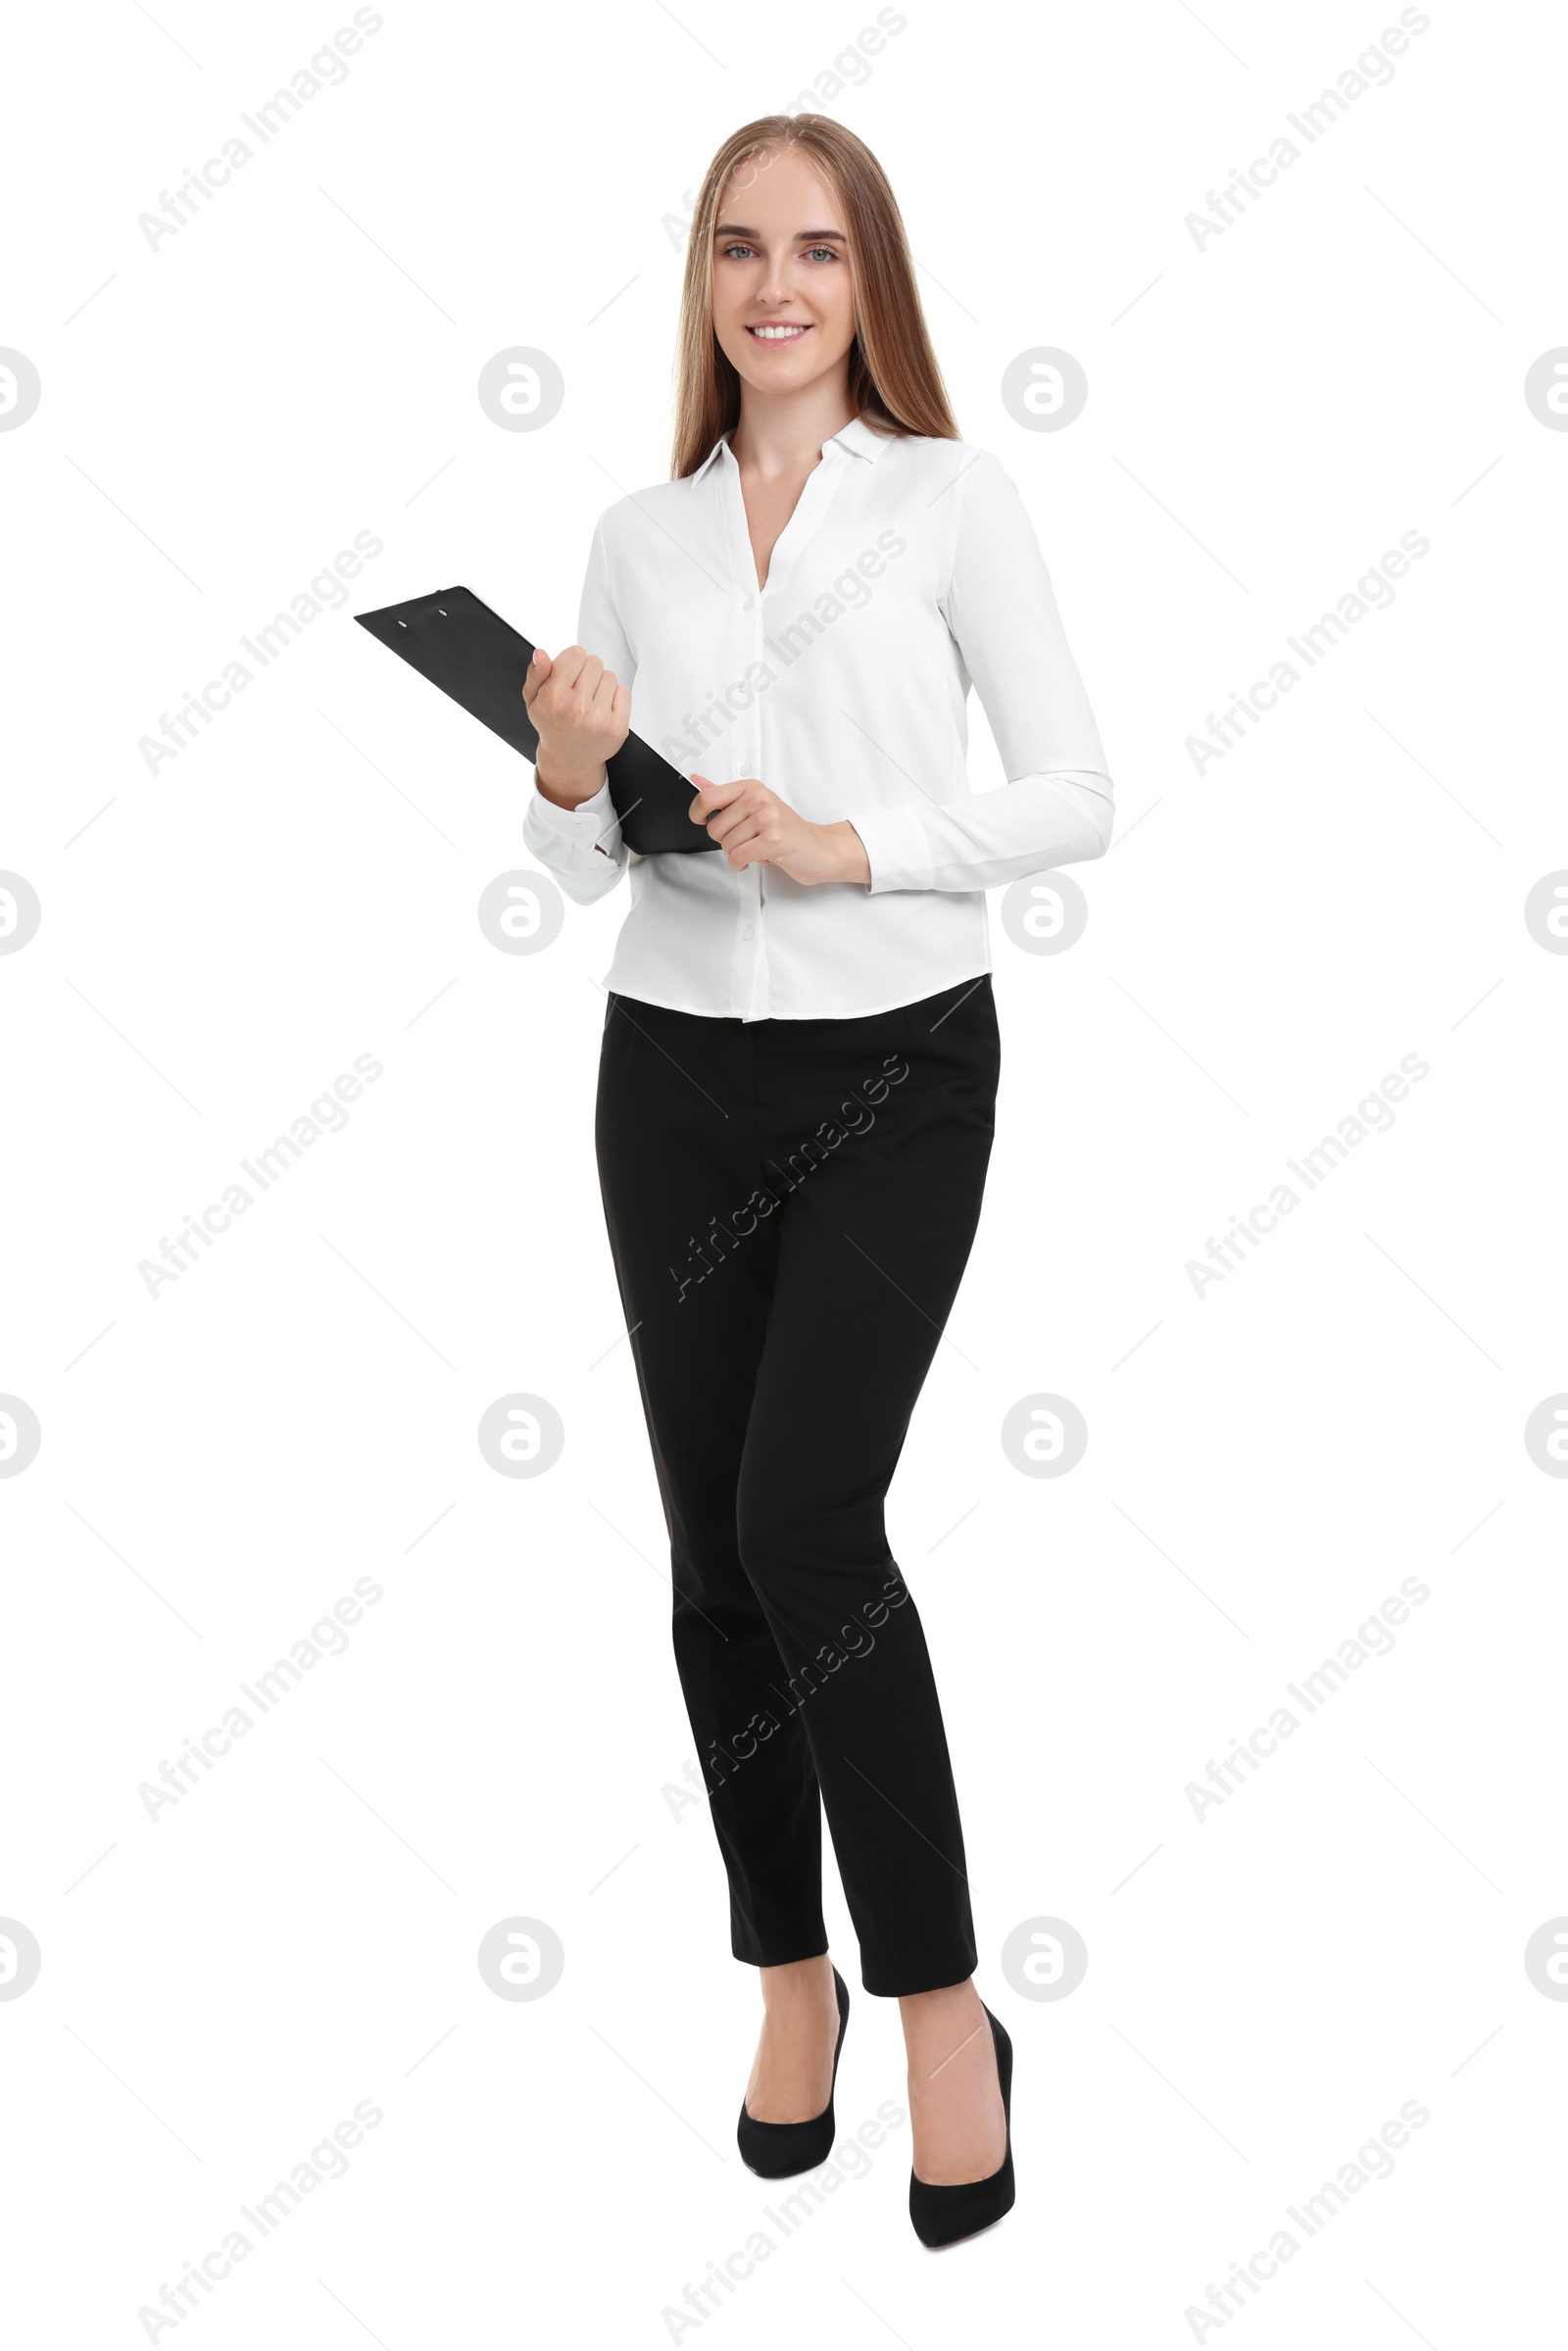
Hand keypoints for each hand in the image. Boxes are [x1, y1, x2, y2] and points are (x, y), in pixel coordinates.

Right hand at [523, 644, 630, 808]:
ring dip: (601, 685)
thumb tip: (540, 653)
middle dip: (587, 672)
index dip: (572, 661)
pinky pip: (624, 692)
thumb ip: (536, 673)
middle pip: (595, 662)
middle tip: (579, 691)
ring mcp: (599, 720)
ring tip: (590, 701)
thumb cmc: (552, 724)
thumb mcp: (533, 699)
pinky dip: (615, 697)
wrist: (569, 760)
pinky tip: (602, 709)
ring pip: (610, 676)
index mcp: (554, 698)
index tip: (568, 675)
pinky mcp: (617, 728)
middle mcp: (576, 709)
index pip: (576, 654)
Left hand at [689, 774, 870, 886]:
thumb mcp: (755, 806)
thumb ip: (724, 795)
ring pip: (726, 845)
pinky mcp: (773, 840)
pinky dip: (741, 864)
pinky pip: (738, 857)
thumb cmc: (786, 829)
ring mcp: (768, 818)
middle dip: (726, 841)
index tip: (702, 821)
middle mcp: (759, 799)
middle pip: (715, 828)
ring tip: (755, 848)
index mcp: (751, 788)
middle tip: (746, 840)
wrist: (819, 848)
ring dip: (737, 854)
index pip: (707, 797)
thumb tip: (697, 780)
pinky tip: (755, 859)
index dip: (697, 814)